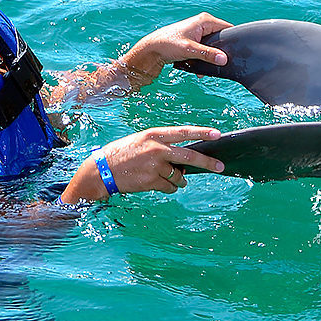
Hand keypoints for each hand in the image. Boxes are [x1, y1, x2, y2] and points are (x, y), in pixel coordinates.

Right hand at [59, 126, 223, 203]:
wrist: (101, 171)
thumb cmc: (122, 154)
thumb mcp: (142, 142)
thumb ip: (162, 146)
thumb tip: (184, 159)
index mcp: (154, 134)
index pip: (184, 132)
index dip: (202, 133)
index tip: (218, 134)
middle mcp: (156, 148)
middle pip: (189, 155)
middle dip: (207, 162)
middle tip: (220, 167)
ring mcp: (154, 165)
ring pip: (179, 176)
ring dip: (179, 179)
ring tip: (166, 177)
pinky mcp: (151, 181)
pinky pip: (169, 187)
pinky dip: (168, 187)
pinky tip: (155, 183)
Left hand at [120, 13, 231, 86]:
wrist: (151, 50)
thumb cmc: (167, 44)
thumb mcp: (190, 50)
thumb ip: (208, 54)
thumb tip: (224, 59)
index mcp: (205, 20)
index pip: (228, 28)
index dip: (232, 40)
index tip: (234, 54)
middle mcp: (203, 24)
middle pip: (221, 38)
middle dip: (219, 52)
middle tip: (219, 64)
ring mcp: (198, 32)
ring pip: (213, 46)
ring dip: (210, 57)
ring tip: (205, 68)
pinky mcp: (194, 40)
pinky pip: (205, 49)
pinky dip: (204, 58)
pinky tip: (199, 68)